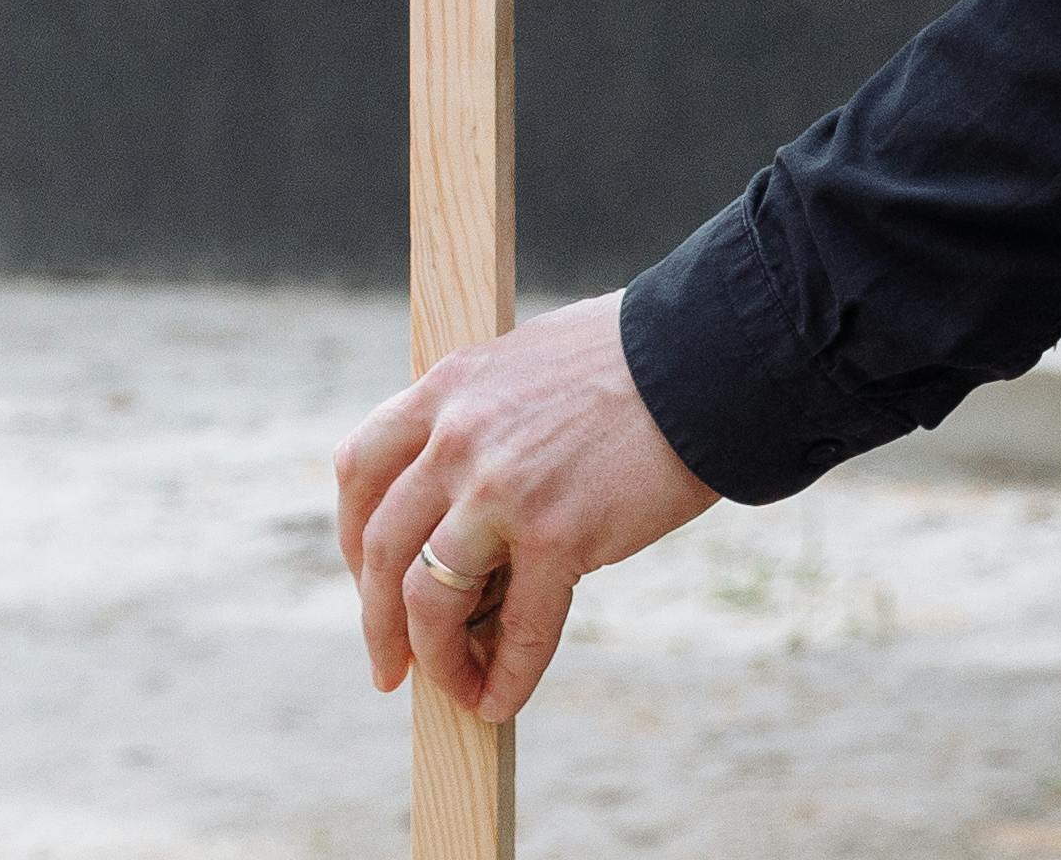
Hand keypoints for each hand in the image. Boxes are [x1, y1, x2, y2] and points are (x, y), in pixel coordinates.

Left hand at [335, 294, 711, 719]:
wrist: (707, 359)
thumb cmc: (631, 364)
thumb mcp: (524, 370)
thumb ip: (483, 423)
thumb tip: (468, 508)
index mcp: (445, 388)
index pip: (359, 469)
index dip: (352, 537)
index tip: (367, 577)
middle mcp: (456, 436)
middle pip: (380, 544)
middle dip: (377, 619)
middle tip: (387, 665)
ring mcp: (500, 488)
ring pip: (428, 596)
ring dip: (434, 657)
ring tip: (454, 689)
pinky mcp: (558, 534)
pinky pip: (518, 627)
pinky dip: (505, 675)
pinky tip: (501, 701)